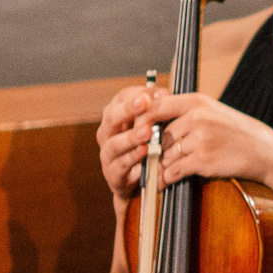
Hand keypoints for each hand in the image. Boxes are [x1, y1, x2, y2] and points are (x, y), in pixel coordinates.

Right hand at [97, 84, 165, 201]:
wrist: (140, 180)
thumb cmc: (149, 144)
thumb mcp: (154, 124)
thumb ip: (158, 110)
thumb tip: (165, 93)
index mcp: (116, 115)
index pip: (122, 98)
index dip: (140, 93)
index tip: (160, 93)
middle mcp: (107, 132)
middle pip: (112, 117)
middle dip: (128, 109)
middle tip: (144, 102)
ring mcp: (107, 153)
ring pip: (114, 143)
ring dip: (131, 137)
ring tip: (146, 131)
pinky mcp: (113, 173)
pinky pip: (121, 164)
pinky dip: (133, 158)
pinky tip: (145, 152)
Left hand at [146, 94, 272, 194]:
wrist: (264, 152)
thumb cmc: (236, 132)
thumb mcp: (213, 112)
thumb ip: (185, 112)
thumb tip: (150, 117)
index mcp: (196, 101)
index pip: (155, 107)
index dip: (141, 121)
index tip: (137, 133)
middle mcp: (197, 117)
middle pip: (160, 136)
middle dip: (155, 151)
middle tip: (149, 160)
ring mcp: (200, 139)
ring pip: (166, 155)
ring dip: (162, 166)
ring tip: (158, 173)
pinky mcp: (204, 160)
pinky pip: (174, 170)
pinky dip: (166, 179)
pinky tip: (165, 182)